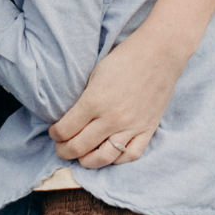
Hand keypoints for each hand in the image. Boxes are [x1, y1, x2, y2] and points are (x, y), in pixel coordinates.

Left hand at [49, 30, 185, 166]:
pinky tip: (108, 154)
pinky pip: (130, 155)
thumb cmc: (124, 58)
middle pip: (79, 147)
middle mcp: (111, 118)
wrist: (159, 54)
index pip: (65, 129)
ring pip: (103, 158)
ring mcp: (131, 126)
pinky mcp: (147, 129)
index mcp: (94, 101)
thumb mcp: (95, 75)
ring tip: (81, 156)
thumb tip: (70, 118)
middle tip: (61, 147)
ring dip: (86, 161)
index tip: (54, 131)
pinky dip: (117, 160)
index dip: (55, 133)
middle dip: (64, 150)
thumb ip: (83, 100)